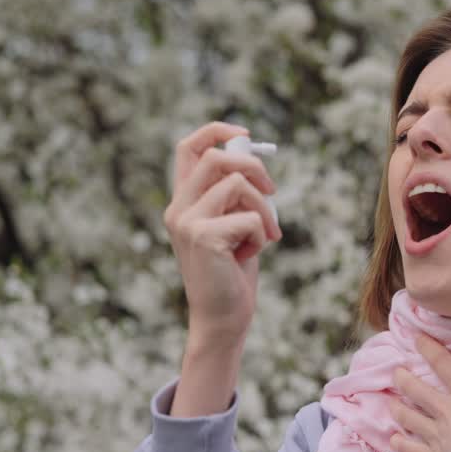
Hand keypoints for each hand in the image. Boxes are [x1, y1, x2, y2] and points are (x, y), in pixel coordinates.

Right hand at [164, 121, 281, 344]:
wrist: (223, 319)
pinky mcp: (204, 237)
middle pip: (216, 157)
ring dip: (264, 207)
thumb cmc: (232, 274)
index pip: (188, 148)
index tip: (245, 135)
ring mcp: (187, 222)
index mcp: (182, 202)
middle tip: (272, 191)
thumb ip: (236, 194)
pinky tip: (250, 256)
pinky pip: (250, 217)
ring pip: (238, 184)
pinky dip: (261, 234)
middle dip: (254, 168)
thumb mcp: (234, 225)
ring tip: (266, 235)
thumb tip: (254, 156)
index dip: (216, 131)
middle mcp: (178, 209)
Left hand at [388, 334, 450, 451]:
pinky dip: (398, 442)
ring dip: (397, 407)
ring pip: (406, 416)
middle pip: (415, 389)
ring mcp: (434, 434)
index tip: (416, 337)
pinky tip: (395, 439)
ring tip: (392, 402)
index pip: (444, 364)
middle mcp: (446, 410)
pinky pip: (407, 447)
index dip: (428, 348)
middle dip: (402, 378)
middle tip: (396, 372)